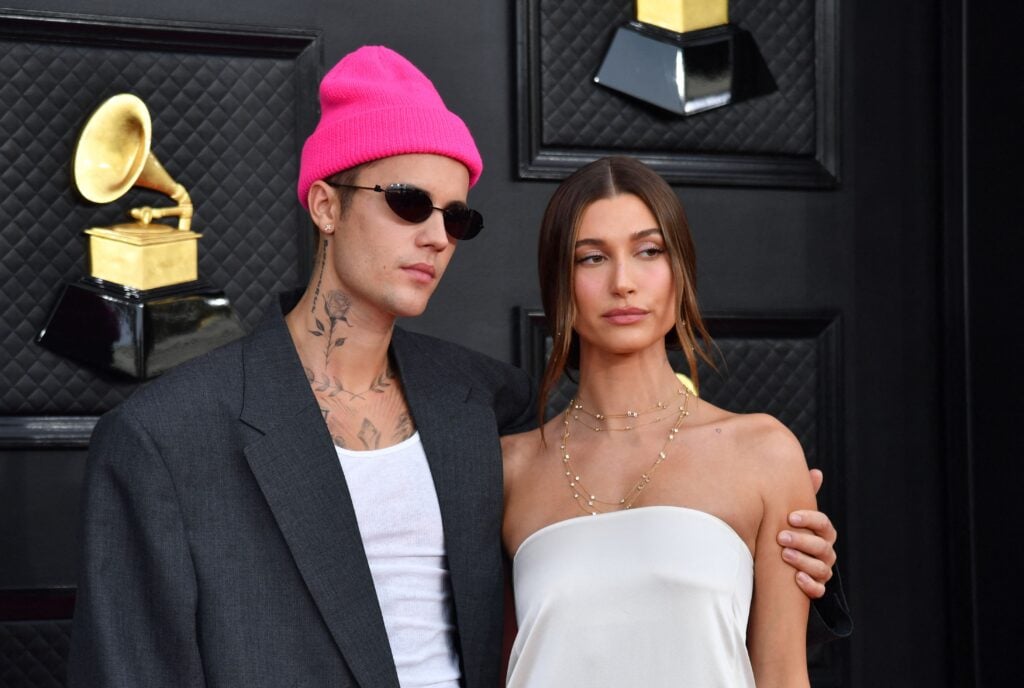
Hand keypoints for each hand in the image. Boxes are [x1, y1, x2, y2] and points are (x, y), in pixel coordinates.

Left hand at [777, 468, 836, 598]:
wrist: (779, 567)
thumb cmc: (789, 534)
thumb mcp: (793, 516)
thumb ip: (803, 495)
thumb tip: (817, 472)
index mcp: (822, 533)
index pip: (823, 524)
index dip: (809, 519)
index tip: (790, 517)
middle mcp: (826, 552)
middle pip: (822, 547)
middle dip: (802, 541)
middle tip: (781, 537)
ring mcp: (823, 571)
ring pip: (822, 568)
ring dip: (803, 561)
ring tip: (784, 555)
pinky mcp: (816, 589)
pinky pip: (819, 590)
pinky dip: (810, 585)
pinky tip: (797, 579)